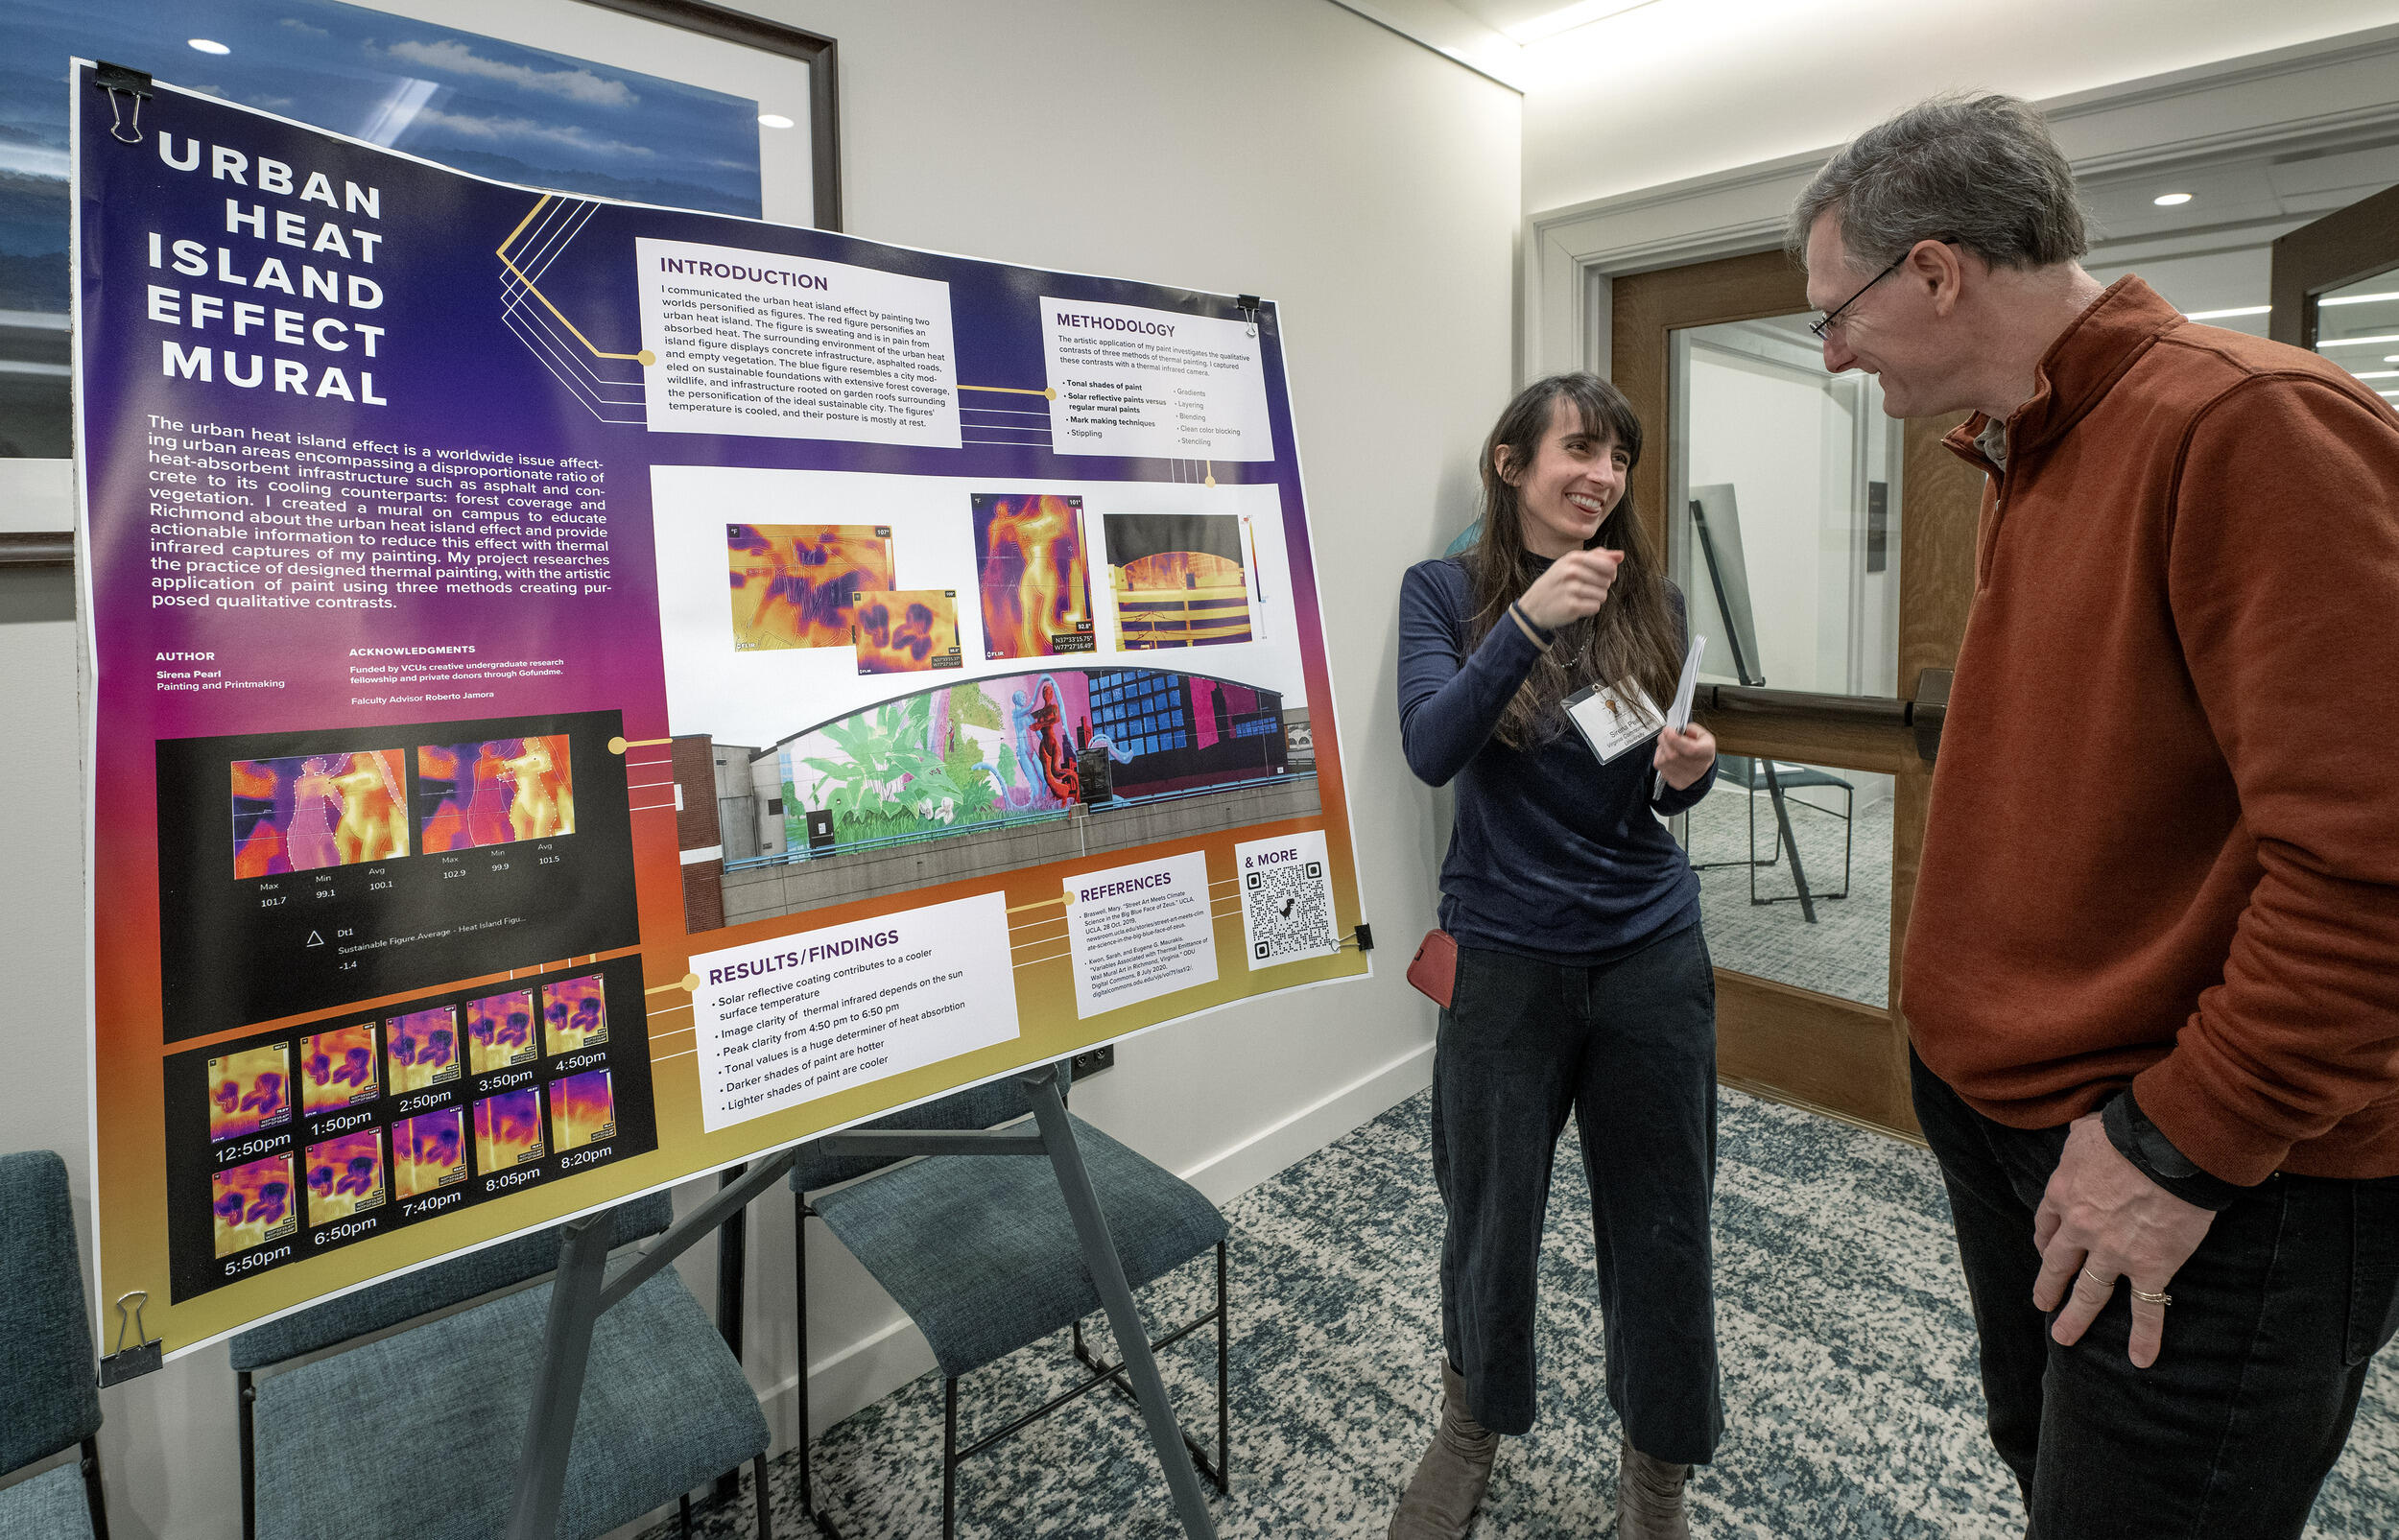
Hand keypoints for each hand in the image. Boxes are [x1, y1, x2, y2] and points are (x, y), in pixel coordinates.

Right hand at [1517, 548, 1621, 630]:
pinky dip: (1589, 609)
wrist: (1534, 606)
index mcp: (1573, 558)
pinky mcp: (1571, 606)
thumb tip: (1621, 555)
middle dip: (1600, 587)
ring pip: (1603, 595)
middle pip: (1607, 581)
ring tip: (1579, 597)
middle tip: (1584, 589)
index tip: (1602, 576)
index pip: (1608, 564)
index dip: (1611, 573)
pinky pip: (1595, 607)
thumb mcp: (1571, 564)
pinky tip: (1577, 606)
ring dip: (1595, 599)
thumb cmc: (1557, 583)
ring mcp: (1570, 589)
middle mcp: (1571, 571)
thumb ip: (1597, 557)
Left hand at [1652, 723, 1714, 789]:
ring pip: (1663, 760)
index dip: (1676, 739)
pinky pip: (1659, 767)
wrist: (1702, 767)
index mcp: (1706, 752)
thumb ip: (1691, 728)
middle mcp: (1698, 768)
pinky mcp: (1676, 782)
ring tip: (1668, 746)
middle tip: (1665, 734)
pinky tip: (1667, 755)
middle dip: (1664, 741)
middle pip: (1673, 755)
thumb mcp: (1703, 734)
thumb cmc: (1701, 749)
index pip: (1691, 749)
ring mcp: (1686, 777)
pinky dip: (1660, 758)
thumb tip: (1677, 730)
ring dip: (1661, 749)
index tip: (1668, 730)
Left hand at [2032, 1113, 2216, 1367]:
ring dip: (2076, 1317)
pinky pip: (2147, 1308)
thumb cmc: (2128, 1131)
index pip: (2047, 1224)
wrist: (2168, 1148)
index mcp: (2063, 1194)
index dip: (2045, 1240)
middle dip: (2048, 1286)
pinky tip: (2141, 1359)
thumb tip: (2082, 1138)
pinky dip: (2146, 1336)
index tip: (2045, 1249)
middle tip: (2042, 1305)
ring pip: (2089, 1292)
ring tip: (2064, 1337)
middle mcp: (2081, 1228)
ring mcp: (2113, 1252)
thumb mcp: (2087, 1130)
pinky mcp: (2150, 1267)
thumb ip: (2079, 1143)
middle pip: (2057, 1264)